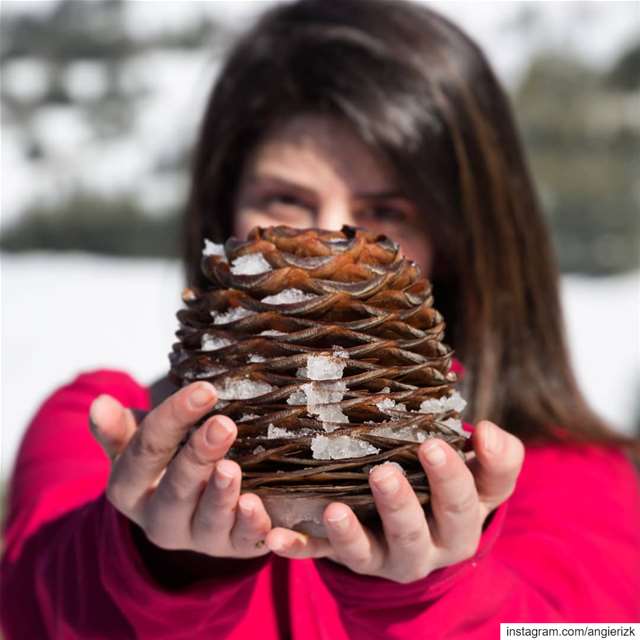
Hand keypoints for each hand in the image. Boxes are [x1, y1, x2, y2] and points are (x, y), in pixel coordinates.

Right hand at [89, 381, 271, 558]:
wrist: (191, 513)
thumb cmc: (165, 464)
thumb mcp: (138, 446)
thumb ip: (119, 429)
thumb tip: (100, 404)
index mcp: (131, 490)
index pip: (146, 451)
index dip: (174, 418)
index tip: (205, 390)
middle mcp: (161, 520)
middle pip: (177, 489)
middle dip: (199, 456)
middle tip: (224, 425)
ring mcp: (199, 538)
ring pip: (208, 520)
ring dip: (221, 495)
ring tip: (232, 469)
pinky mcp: (235, 547)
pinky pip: (244, 542)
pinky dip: (252, 527)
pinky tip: (257, 508)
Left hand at [264, 420, 523, 582]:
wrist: (430, 531)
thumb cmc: (452, 488)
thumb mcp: (483, 476)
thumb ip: (497, 457)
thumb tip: (489, 432)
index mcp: (460, 523)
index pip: (465, 503)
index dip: (451, 477)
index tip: (432, 444)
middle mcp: (424, 547)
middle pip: (414, 533)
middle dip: (399, 505)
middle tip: (383, 472)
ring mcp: (382, 557)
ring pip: (367, 553)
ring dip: (349, 534)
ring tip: (334, 510)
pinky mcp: (348, 556)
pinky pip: (321, 556)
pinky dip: (298, 549)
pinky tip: (275, 537)